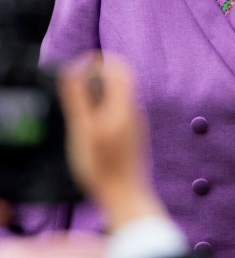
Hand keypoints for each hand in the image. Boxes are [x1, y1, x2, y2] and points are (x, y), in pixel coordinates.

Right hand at [58, 55, 165, 231]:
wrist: (126, 196)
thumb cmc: (101, 166)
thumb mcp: (83, 130)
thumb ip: (79, 98)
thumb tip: (76, 68)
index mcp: (125, 104)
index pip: (119, 66)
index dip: (99, 61)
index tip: (78, 69)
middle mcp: (135, 110)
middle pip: (120, 78)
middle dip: (97, 76)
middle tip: (75, 89)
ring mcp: (136, 122)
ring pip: (120, 95)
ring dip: (100, 94)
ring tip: (80, 112)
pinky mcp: (134, 134)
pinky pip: (120, 110)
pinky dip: (104, 109)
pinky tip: (91, 128)